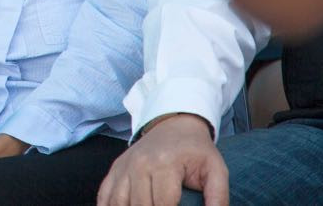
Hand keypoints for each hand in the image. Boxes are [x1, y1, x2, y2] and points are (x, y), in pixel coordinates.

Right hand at [97, 113, 224, 205]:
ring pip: (118, 203)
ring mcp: (124, 166)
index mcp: (165, 164)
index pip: (163, 205)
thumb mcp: (216, 170)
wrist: (174, 124)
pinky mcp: (115, 169)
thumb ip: (218, 197)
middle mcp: (139, 164)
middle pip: (139, 205)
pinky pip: (104, 195)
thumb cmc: (196, 151)